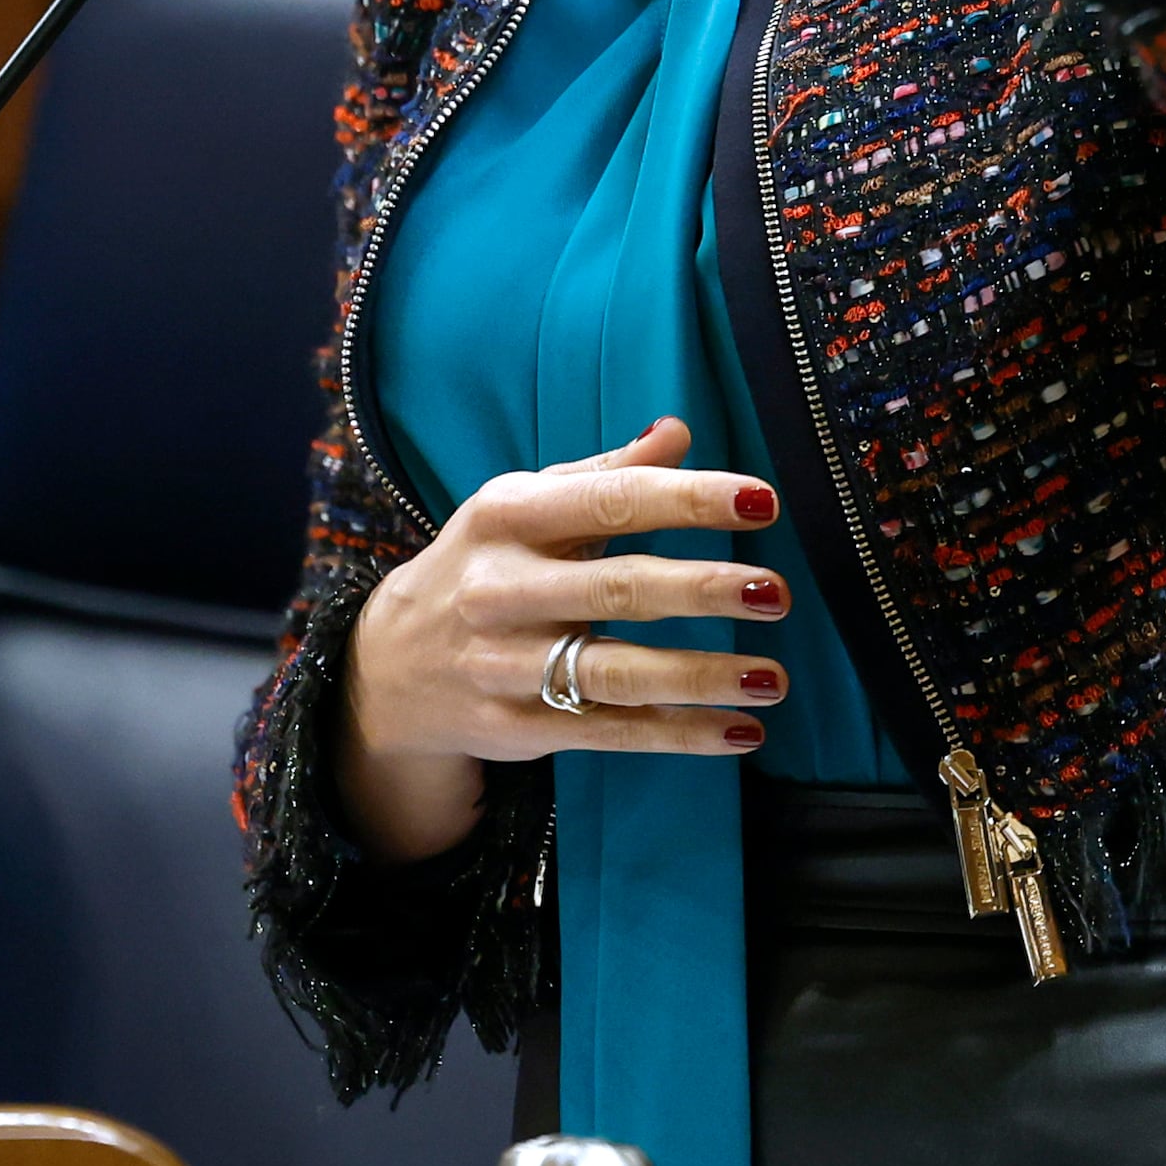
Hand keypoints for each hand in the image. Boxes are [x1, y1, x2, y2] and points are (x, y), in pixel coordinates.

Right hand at [337, 416, 791, 860]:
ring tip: (774, 678)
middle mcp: (500, 588)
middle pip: (618, 588)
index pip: (610, 500)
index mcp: (507, 516)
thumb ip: (604, 475)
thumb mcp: (522, 508)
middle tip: (776, 591)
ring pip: (616, 672)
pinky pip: (609, 731)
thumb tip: (678, 431)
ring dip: (703, 677)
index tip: (761, 499)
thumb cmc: (484, 566)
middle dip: (704, 589)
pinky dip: (679, 735)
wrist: (390, 666)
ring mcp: (504, 664)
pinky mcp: (515, 728)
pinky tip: (739, 732)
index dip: (688, 499)